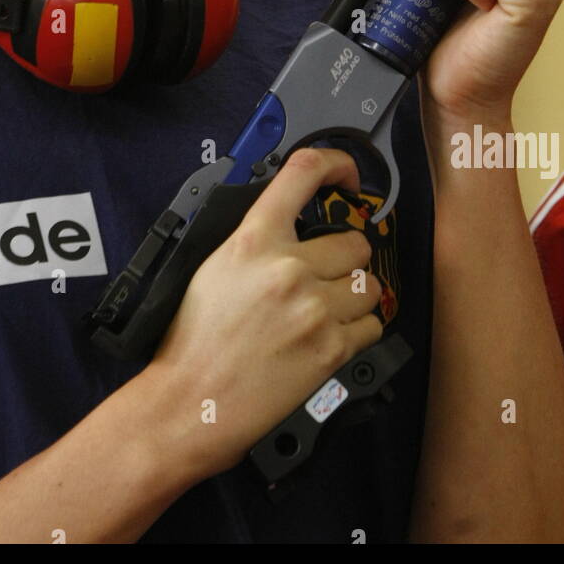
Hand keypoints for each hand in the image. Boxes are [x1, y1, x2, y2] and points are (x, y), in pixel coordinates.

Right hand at [147, 147, 382, 480]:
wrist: (191, 400)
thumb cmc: (194, 339)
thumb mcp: (215, 266)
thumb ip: (258, 237)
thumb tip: (295, 219)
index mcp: (254, 240)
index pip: (305, 172)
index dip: (337, 163)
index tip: (347, 175)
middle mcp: (289, 268)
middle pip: (355, 241)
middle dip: (344, 258)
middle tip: (324, 276)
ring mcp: (314, 308)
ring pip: (370, 284)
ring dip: (354, 296)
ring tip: (325, 311)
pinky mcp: (331, 349)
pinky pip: (372, 326)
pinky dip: (357, 332)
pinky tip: (328, 337)